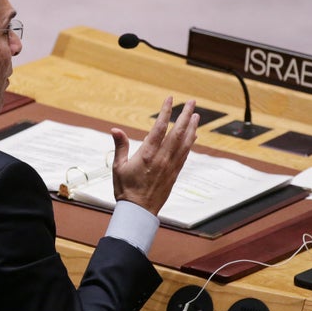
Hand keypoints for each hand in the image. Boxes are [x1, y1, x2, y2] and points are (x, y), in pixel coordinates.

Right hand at [110, 97, 199, 215]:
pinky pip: (185, 154)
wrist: (139, 211)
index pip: (159, 128)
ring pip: (185, 142)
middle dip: (185, 115)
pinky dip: (190, 143)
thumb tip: (115, 129)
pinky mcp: (174, 173)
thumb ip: (120, 146)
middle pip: (177, 132)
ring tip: (196, 115)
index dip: (166, 112)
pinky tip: (193, 136)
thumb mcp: (118, 167)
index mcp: (147, 154)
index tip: (170, 99)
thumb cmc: (126, 189)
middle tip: (192, 103)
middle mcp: (162, 158)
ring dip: (192, 127)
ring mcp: (170, 166)